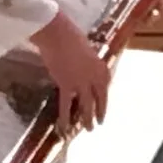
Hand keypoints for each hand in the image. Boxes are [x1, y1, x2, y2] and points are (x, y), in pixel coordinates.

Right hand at [30, 10, 112, 130]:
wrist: (58, 33)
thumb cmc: (69, 34)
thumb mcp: (85, 50)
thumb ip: (87, 62)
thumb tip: (81, 69)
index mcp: (101, 67)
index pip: (105, 87)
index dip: (104, 99)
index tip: (102, 106)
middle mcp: (95, 77)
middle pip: (99, 99)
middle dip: (99, 112)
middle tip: (99, 123)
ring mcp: (82, 82)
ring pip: (87, 105)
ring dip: (87, 119)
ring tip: (88, 129)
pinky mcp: (67, 85)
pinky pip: (67, 105)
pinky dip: (66, 117)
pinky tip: (65, 128)